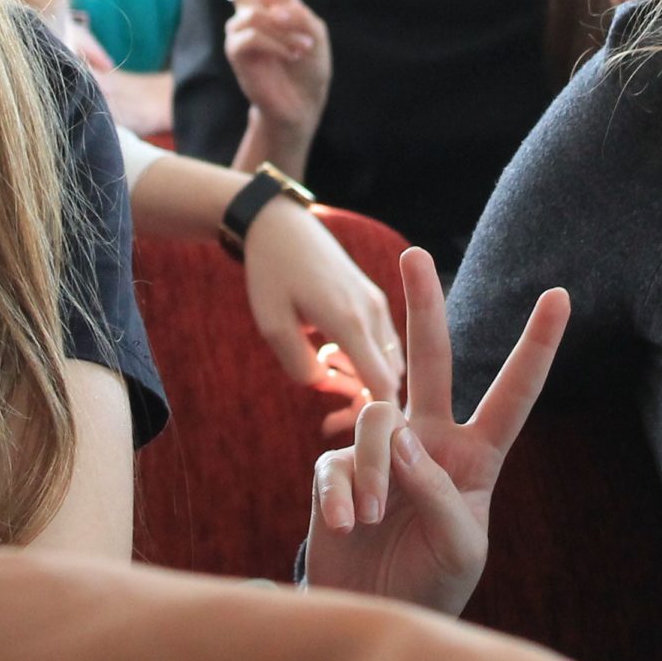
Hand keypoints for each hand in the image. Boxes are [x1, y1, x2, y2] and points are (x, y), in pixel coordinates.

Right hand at [174, 0, 331, 155]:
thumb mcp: (316, 34)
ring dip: (286, 31)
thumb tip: (268, 9)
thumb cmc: (309, 69)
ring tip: (301, 50)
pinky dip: (278, 44)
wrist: (299, 108)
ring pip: (256, 13)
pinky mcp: (235, 50)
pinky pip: (253, 35)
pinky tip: (291, 57)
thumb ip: (296, 15)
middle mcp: (251, 5)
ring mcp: (240, 28)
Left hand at [241, 196, 402, 407]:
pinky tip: (330, 357)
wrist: (280, 225)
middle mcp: (374, 313)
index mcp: (350, 321)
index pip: (383, 384)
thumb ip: (299, 366)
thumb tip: (324, 384)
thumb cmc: (271, 273)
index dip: (375, 416)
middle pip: (391, 378)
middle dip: (366, 403)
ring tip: (325, 380)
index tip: (353, 435)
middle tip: (330, 418)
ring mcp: (378, 303)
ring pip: (389, 362)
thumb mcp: (272, 324)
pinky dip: (367, 362)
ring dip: (365, 380)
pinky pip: (383, 344)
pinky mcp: (374, 298)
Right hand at [304, 248, 568, 615]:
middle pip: (430, 359)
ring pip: (376, 420)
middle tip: (415, 253)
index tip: (561, 294)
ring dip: (372, 470)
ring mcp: (381, 451)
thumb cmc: (435, 580)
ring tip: (369, 517)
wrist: (378, 613)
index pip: (513, 393)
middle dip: (425, 304)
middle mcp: (429, 440)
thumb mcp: (460, 546)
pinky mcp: (336, 470)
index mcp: (476, 456)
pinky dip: (340, 496)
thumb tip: (397, 434)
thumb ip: (437, 488)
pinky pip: (334, 462)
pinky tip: (346, 526)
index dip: (537, 345)